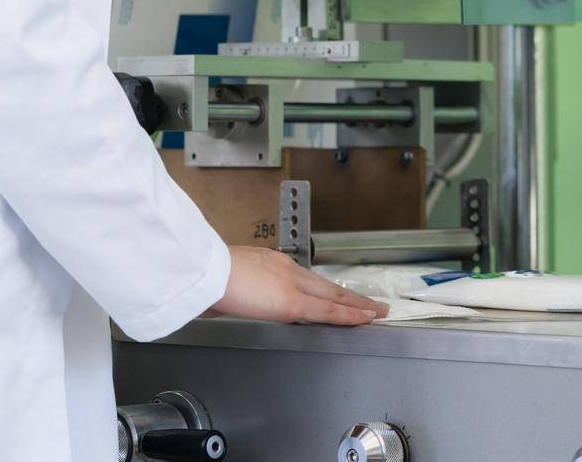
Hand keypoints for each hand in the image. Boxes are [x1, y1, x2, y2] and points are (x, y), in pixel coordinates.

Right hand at [200, 246, 388, 326]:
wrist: (204, 270)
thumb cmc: (206, 276)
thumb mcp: (223, 283)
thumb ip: (232, 292)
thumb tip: (224, 301)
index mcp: (267, 263)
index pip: (303, 278)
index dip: (322, 287)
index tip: (334, 292)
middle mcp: (284, 268)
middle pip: (325, 284)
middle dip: (348, 295)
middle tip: (369, 301)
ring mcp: (291, 284)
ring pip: (333, 295)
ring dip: (356, 304)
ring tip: (377, 310)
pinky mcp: (293, 302)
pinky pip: (328, 310)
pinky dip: (350, 315)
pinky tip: (366, 318)